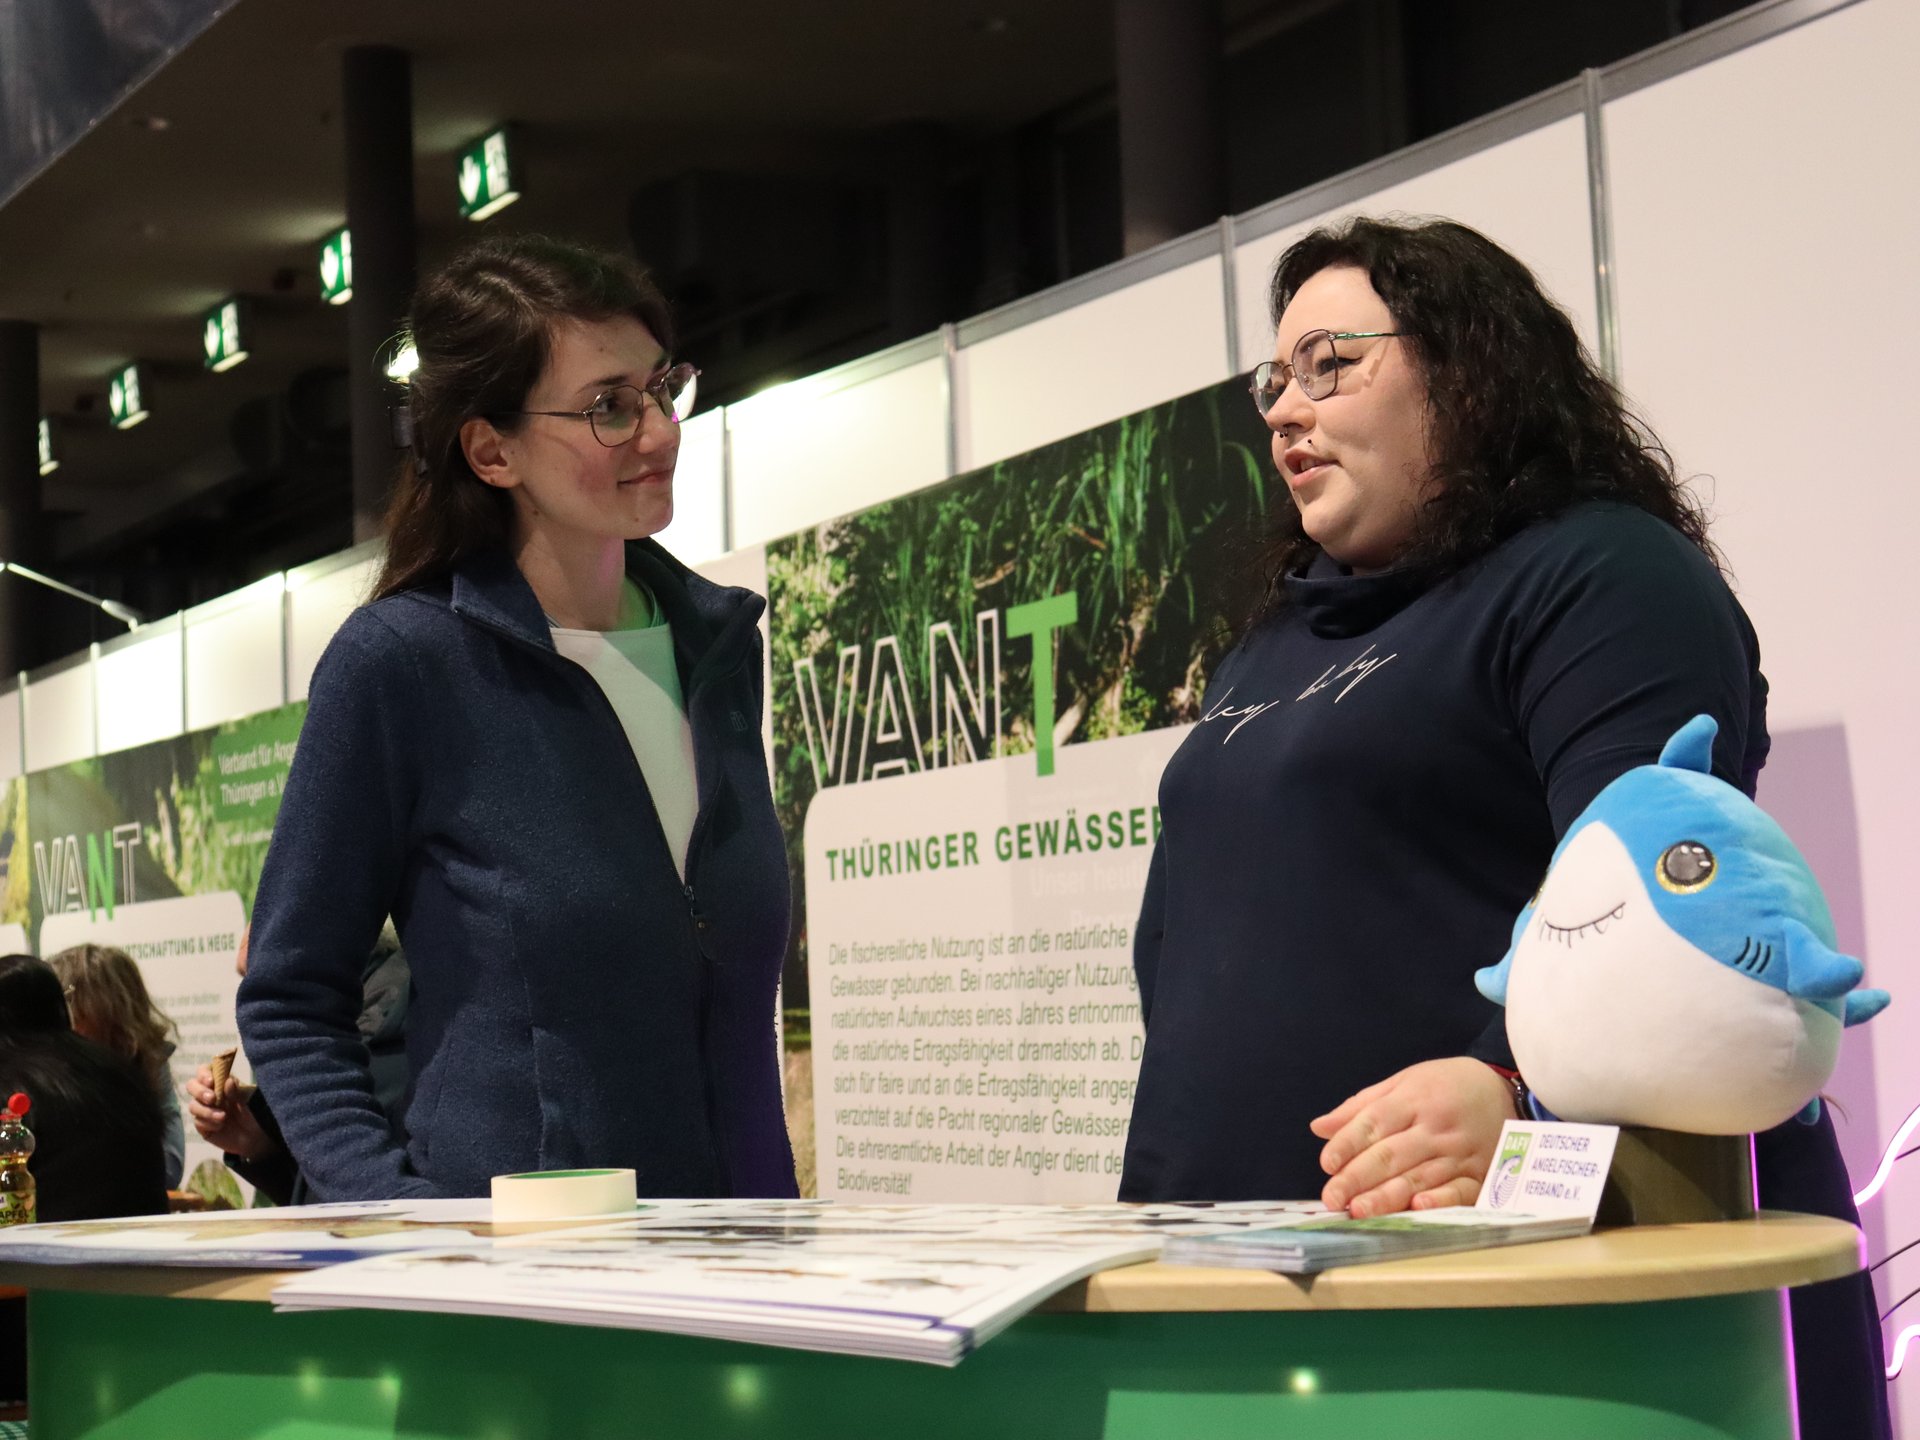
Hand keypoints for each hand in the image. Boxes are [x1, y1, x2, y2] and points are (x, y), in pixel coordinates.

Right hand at [186, 1063, 275, 1161]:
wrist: (255, 1137)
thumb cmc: (252, 1114)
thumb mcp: (247, 1102)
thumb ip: (237, 1092)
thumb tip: (228, 1080)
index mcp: (220, 1083)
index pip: (204, 1071)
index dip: (203, 1074)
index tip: (211, 1081)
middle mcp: (209, 1094)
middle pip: (192, 1086)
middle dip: (199, 1091)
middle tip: (212, 1098)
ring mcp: (204, 1109)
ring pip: (193, 1105)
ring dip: (206, 1110)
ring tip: (223, 1117)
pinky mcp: (202, 1125)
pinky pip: (198, 1122)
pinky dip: (208, 1123)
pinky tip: (220, 1126)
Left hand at [1309, 1057, 1515, 1216]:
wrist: (1505, 1089)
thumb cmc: (1446, 1085)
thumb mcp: (1404, 1082)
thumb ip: (1361, 1107)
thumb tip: (1319, 1127)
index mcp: (1414, 1099)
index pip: (1375, 1122)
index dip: (1349, 1143)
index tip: (1327, 1163)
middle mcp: (1435, 1127)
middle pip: (1392, 1154)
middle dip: (1359, 1177)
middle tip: (1333, 1197)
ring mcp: (1459, 1152)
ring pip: (1419, 1176)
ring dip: (1388, 1196)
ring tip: (1360, 1210)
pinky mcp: (1480, 1174)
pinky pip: (1460, 1190)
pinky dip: (1440, 1200)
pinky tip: (1417, 1209)